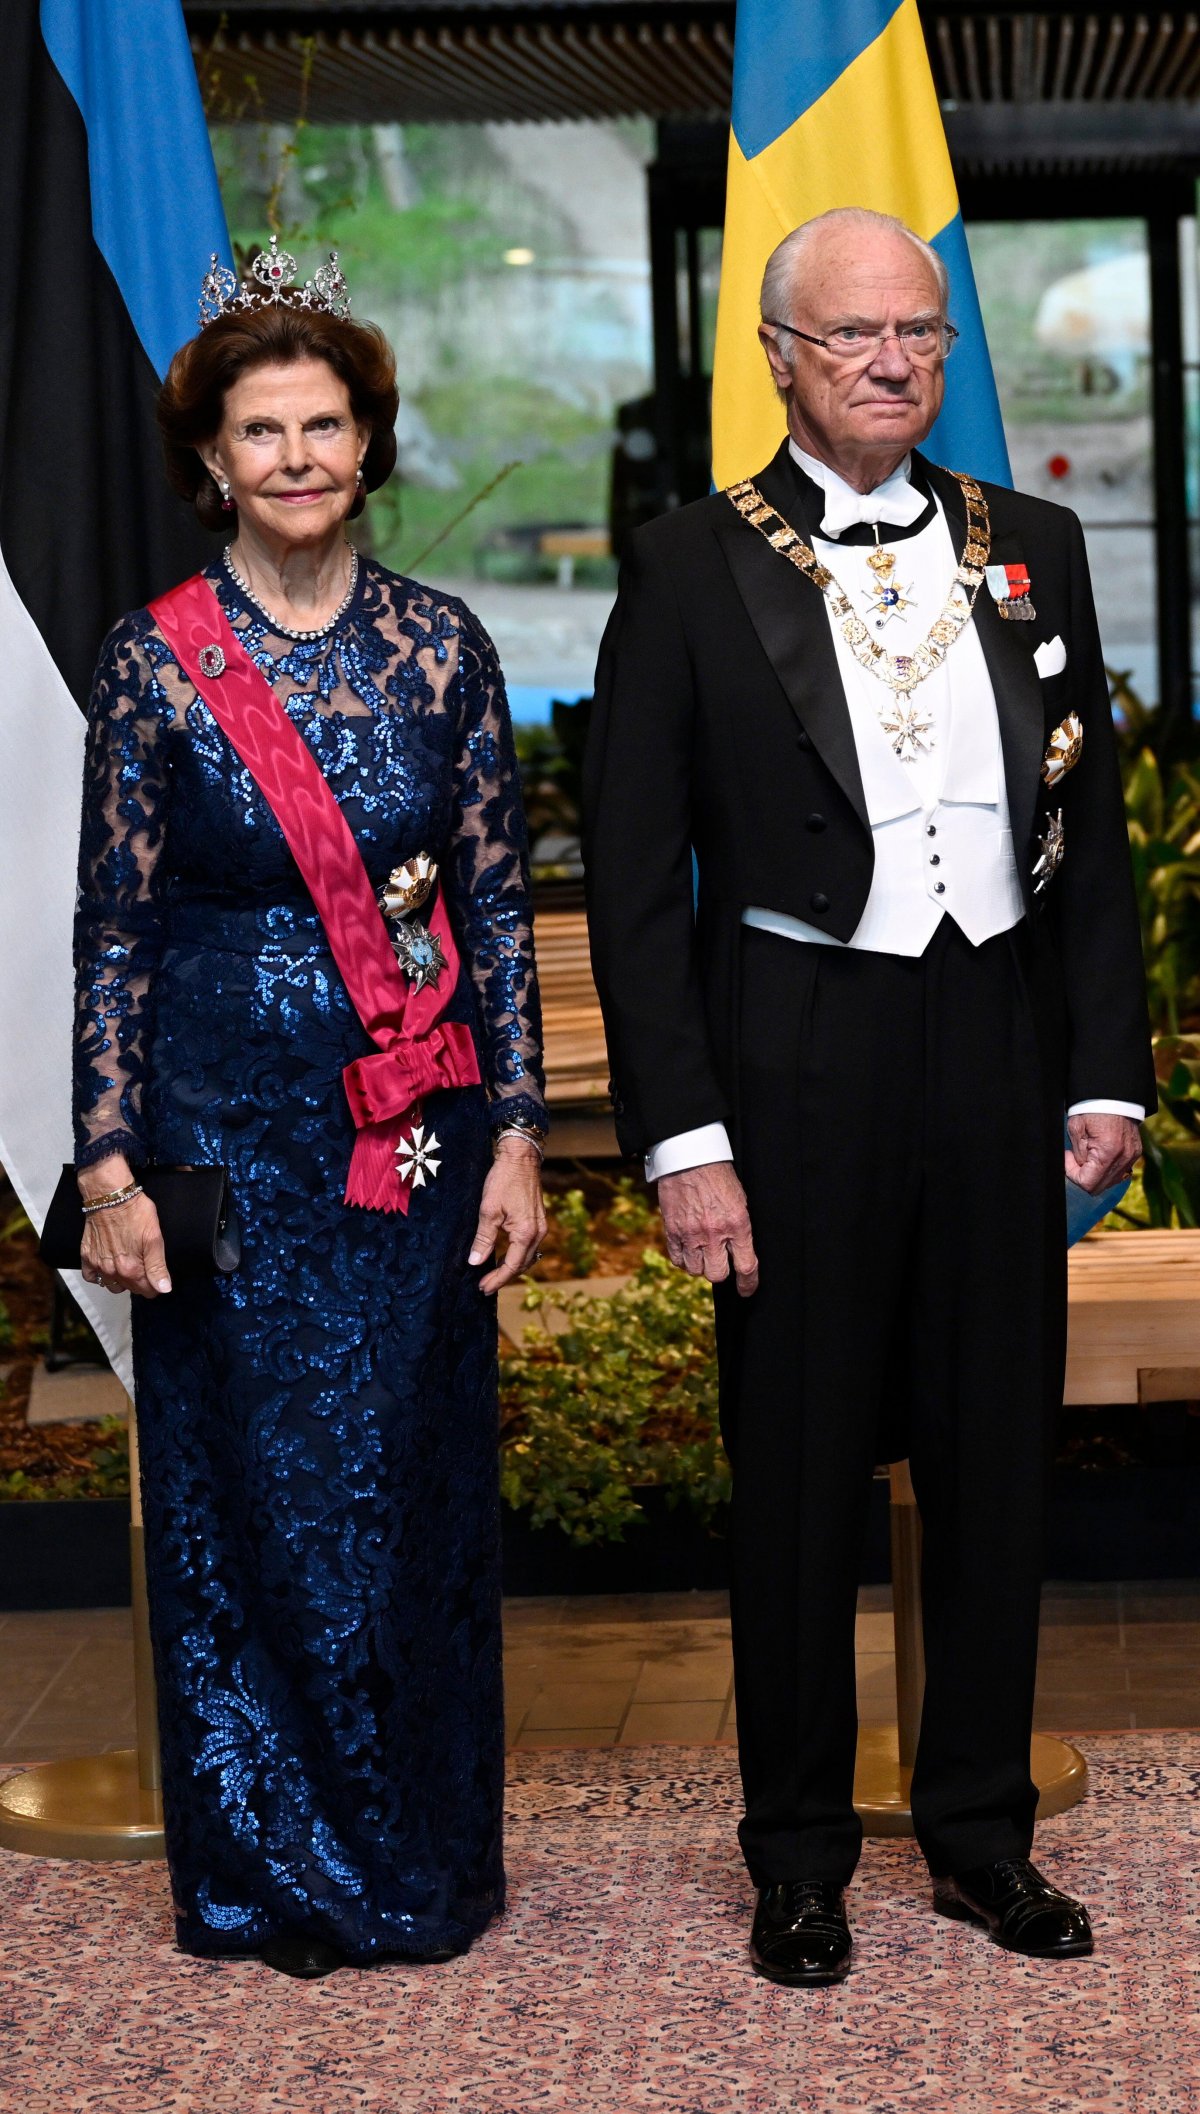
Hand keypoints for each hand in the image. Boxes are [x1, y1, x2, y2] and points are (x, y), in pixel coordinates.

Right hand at [78, 1155, 171, 1297]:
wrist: (110, 1196)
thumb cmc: (134, 1212)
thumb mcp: (154, 1238)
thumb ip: (158, 1267)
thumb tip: (164, 1289)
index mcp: (131, 1269)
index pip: (147, 1291)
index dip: (155, 1285)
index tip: (157, 1276)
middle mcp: (112, 1271)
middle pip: (131, 1288)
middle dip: (140, 1282)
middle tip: (145, 1265)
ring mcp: (97, 1264)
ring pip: (112, 1285)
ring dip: (121, 1281)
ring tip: (128, 1266)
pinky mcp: (86, 1256)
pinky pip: (91, 1277)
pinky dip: (99, 1276)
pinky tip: (107, 1266)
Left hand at [469, 1138, 547, 1294]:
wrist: (520, 1158)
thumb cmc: (504, 1180)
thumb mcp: (488, 1210)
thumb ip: (483, 1239)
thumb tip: (475, 1261)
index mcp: (526, 1233)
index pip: (511, 1266)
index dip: (496, 1279)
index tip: (482, 1288)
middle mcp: (538, 1233)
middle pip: (522, 1265)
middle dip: (504, 1277)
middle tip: (485, 1286)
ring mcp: (540, 1226)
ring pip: (527, 1256)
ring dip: (511, 1268)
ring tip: (493, 1275)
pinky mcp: (538, 1220)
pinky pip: (529, 1246)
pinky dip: (517, 1255)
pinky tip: (505, 1256)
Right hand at [658, 1162, 758, 1296]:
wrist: (690, 1158)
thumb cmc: (719, 1177)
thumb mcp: (740, 1201)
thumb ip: (740, 1229)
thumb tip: (740, 1255)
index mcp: (737, 1223)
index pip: (746, 1266)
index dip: (748, 1283)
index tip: (746, 1290)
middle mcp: (714, 1232)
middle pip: (717, 1274)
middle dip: (721, 1272)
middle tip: (720, 1262)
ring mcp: (690, 1233)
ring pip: (695, 1271)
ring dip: (701, 1265)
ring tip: (703, 1252)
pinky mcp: (672, 1230)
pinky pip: (677, 1260)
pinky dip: (683, 1259)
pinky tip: (688, 1249)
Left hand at [1065, 1113, 1142, 1193]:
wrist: (1115, 1095)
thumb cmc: (1092, 1108)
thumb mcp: (1076, 1128)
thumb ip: (1078, 1154)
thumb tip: (1078, 1168)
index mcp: (1108, 1152)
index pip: (1088, 1183)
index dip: (1073, 1175)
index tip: (1068, 1158)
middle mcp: (1124, 1158)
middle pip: (1099, 1187)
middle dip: (1083, 1176)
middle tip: (1075, 1158)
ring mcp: (1132, 1157)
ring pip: (1110, 1182)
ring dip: (1095, 1173)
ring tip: (1088, 1154)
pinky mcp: (1135, 1154)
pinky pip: (1119, 1172)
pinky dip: (1107, 1169)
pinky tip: (1099, 1155)